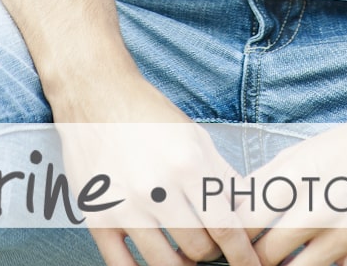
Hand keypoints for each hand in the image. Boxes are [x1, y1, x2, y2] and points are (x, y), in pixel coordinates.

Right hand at [54, 74, 260, 265]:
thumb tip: (248, 211)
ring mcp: (123, 207)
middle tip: (214, 249)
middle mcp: (156, 189)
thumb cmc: (151, 116)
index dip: (241, 252)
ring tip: (187, 255)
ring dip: (181, 264)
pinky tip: (156, 261)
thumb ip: (222, 176)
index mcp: (188, 165)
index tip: (250, 264)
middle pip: (197, 248)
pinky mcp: (96, 219)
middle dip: (212, 254)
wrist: (97, 98)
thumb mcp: (196, 137)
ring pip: (164, 263)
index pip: (224, 226)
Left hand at [241, 116, 346, 265]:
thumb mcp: (301, 153)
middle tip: (258, 254)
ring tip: (290, 252)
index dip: (232, 237)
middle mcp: (321, 209)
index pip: (244, 224)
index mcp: (298, 178)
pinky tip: (324, 253)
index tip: (231, 242)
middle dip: (255, 258)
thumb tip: (230, 215)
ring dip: (287, 265)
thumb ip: (263, 184)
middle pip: (264, 257)